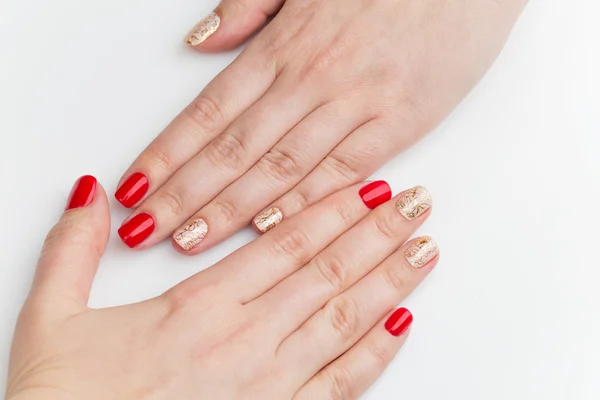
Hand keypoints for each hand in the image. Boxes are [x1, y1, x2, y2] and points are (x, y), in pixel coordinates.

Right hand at [7, 177, 436, 399]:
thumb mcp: (52, 318)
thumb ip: (73, 251)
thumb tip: (92, 196)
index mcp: (200, 307)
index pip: (284, 241)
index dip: (333, 209)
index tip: (370, 186)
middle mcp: (245, 339)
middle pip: (327, 271)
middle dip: (378, 233)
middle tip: (418, 203)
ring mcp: (269, 385)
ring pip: (344, 318)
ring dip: (390, 280)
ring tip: (425, 249)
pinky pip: (341, 384)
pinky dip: (376, 353)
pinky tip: (403, 325)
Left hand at [114, 0, 523, 251]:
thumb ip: (248, 8)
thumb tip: (200, 42)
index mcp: (283, 45)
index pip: (209, 112)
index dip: (168, 154)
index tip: (135, 187)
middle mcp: (310, 78)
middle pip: (233, 149)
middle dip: (184, 194)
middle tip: (145, 230)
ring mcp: (355, 103)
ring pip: (280, 166)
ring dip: (230, 208)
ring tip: (189, 239)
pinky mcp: (399, 121)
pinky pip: (344, 169)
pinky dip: (306, 201)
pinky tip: (272, 228)